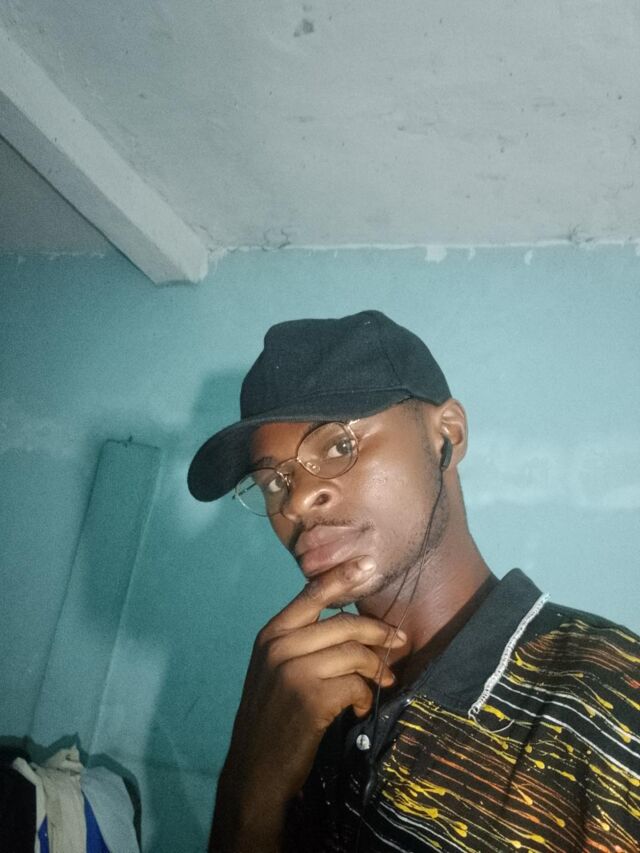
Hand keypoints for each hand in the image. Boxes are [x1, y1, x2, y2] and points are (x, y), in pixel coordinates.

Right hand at [210, 555, 406, 851]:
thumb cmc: (271, 719)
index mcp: (271, 634)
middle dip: (379, 633)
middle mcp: (280, 645)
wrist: (254, 771)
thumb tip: (354, 629)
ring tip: (380, 683)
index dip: (342, 577)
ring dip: (375, 669)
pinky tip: (357, 710)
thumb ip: (303, 644)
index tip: (368, 566)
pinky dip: (364, 696)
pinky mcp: (311, 697)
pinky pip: (356, 684)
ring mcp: (294, 670)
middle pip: (345, 623)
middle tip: (399, 642)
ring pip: (355, 653)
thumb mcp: (275, 671)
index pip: (311, 594)